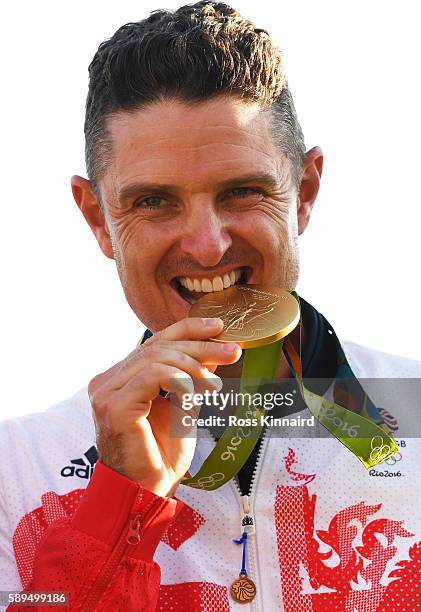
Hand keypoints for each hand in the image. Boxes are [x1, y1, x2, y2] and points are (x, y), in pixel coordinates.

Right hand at [88, 317, 240, 496]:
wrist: (146, 494)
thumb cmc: (161, 456)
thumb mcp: (183, 406)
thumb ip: (191, 378)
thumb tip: (213, 351)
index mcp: (120, 378)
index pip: (154, 343)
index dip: (187, 330)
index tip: (219, 328)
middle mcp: (108, 381)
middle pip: (157, 347)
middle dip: (199, 346)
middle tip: (232, 350)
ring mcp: (106, 392)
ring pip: (155, 357)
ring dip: (194, 366)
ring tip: (216, 385)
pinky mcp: (113, 406)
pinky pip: (152, 375)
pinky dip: (180, 378)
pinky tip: (197, 392)